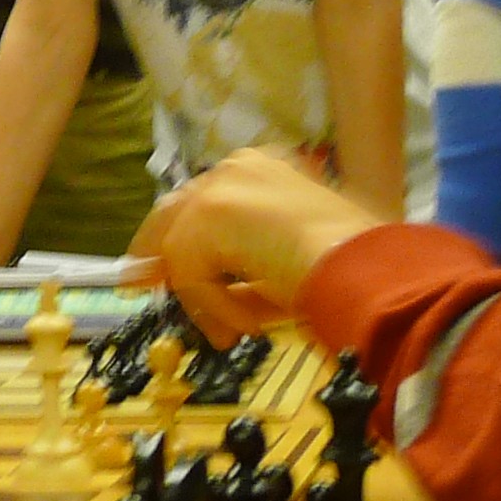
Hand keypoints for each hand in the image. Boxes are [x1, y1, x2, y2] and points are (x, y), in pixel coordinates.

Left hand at [133, 150, 386, 343]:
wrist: (363, 263)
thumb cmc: (348, 264)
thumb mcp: (290, 262)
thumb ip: (249, 272)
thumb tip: (220, 299)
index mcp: (264, 168)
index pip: (205, 199)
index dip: (182, 236)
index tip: (160, 268)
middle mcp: (237, 168)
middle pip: (175, 210)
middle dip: (156, 251)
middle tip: (137, 283)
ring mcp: (219, 188)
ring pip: (183, 249)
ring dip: (203, 298)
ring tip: (227, 332)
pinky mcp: (207, 217)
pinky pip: (194, 276)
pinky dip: (217, 308)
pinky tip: (246, 327)